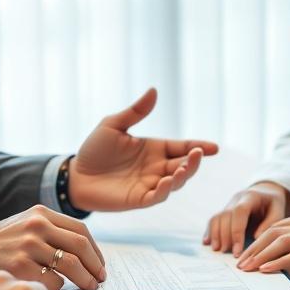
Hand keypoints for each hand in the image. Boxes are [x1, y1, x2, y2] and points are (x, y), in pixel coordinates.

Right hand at [0, 205, 105, 289]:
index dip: (95, 250)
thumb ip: (50, 231)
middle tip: (99, 280)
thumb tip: (85, 251)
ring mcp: (27, 245)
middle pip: (81, 246)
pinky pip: (53, 282)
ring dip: (85, 280)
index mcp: (40, 213)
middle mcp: (36, 225)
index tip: (100, 265)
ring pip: (71, 266)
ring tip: (88, 289)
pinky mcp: (20, 267)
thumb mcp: (22, 225)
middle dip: (95, 266)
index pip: (81, 230)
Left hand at [68, 88, 217, 210]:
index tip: (213, 148)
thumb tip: (153, 90)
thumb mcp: (113, 125)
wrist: (75, 175)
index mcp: (154, 149)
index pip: (181, 147)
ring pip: (176, 182)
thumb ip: (135, 111)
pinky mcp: (139, 199)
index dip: (198, 147)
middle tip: (198, 153)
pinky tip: (167, 181)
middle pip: (184, 165)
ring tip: (183, 168)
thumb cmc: (94, 150)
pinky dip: (165, 190)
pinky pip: (158, 196)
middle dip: (194, 161)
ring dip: (183, 176)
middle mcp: (156, 167)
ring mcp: (149, 184)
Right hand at [204, 182, 289, 256]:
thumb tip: (256, 238)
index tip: (237, 250)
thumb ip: (270, 224)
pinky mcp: (224, 211)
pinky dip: (210, 231)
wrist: (266, 193)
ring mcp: (228, 204)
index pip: (239, 212)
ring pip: (216, 218)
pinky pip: (213, 220)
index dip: (236, 231)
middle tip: (226, 252)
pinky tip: (207, 242)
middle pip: (225, 216)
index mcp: (251, 197)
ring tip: (217, 250)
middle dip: (225, 236)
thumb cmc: (273, 205)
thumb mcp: (278, 211)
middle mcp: (237, 199)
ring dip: (215, 234)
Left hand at [236, 212, 289, 275]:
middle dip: (252, 248)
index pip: (275, 228)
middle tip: (238, 264)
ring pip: (281, 241)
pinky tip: (267, 269)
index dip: (256, 241)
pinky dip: (279, 262)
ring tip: (247, 268)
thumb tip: (289, 257)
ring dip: (260, 255)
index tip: (244, 255)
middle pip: (272, 233)